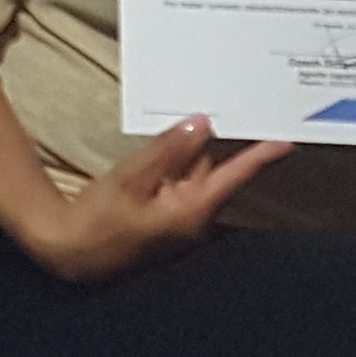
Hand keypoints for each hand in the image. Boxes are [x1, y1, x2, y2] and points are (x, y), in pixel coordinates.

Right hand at [19, 114, 288, 284]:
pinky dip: (173, 164)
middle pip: (212, 169)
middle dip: (212, 141)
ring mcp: (179, 220)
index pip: (235, 176)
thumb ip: (168, 149)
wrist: (68, 252)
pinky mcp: (164, 219)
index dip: (261, 156)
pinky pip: (178, 183)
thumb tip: (203, 122)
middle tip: (220, 104)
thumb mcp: (130, 178)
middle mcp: (193, 217)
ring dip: (188, 151)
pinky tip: (159, 149)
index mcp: (192, 209)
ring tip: (183, 119)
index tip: (287, 140)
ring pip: (192, 174)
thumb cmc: (98, 220)